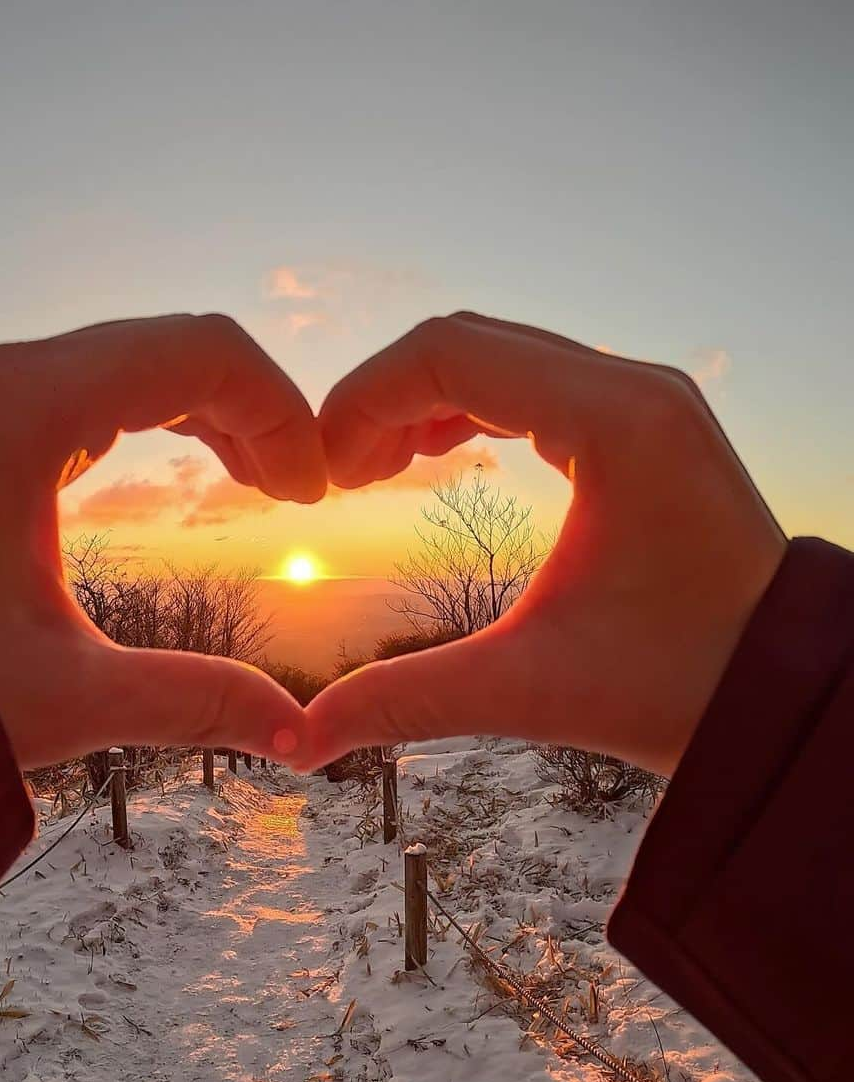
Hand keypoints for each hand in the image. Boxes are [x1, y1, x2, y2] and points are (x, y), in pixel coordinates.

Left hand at [0, 315, 325, 768]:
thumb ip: (192, 701)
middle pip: (168, 345)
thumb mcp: (62, 694)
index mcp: (24, 410)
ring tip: (257, 481)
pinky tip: (182, 465)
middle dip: (251, 408)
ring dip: (204, 409)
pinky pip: (84, 387)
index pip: (199, 351)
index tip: (312, 491)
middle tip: (296, 493)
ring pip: (126, 361)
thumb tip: (297, 734)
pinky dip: (149, 415)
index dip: (280, 408)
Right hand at [306, 314, 786, 775]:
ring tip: (374, 470)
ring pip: (503, 357)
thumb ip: (408, 699)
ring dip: (427, 402)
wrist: (777, 694)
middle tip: (340, 477)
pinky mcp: (647, 425)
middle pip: (471, 341)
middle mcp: (636, 388)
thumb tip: (304, 739)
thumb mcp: (528, 688)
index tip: (324, 469)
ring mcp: (647, 400)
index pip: (451, 352)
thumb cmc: (676, 687)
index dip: (364, 398)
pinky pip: (539, 384)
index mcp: (615, 423)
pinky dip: (473, 410)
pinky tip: (434, 455)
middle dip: (387, 399)